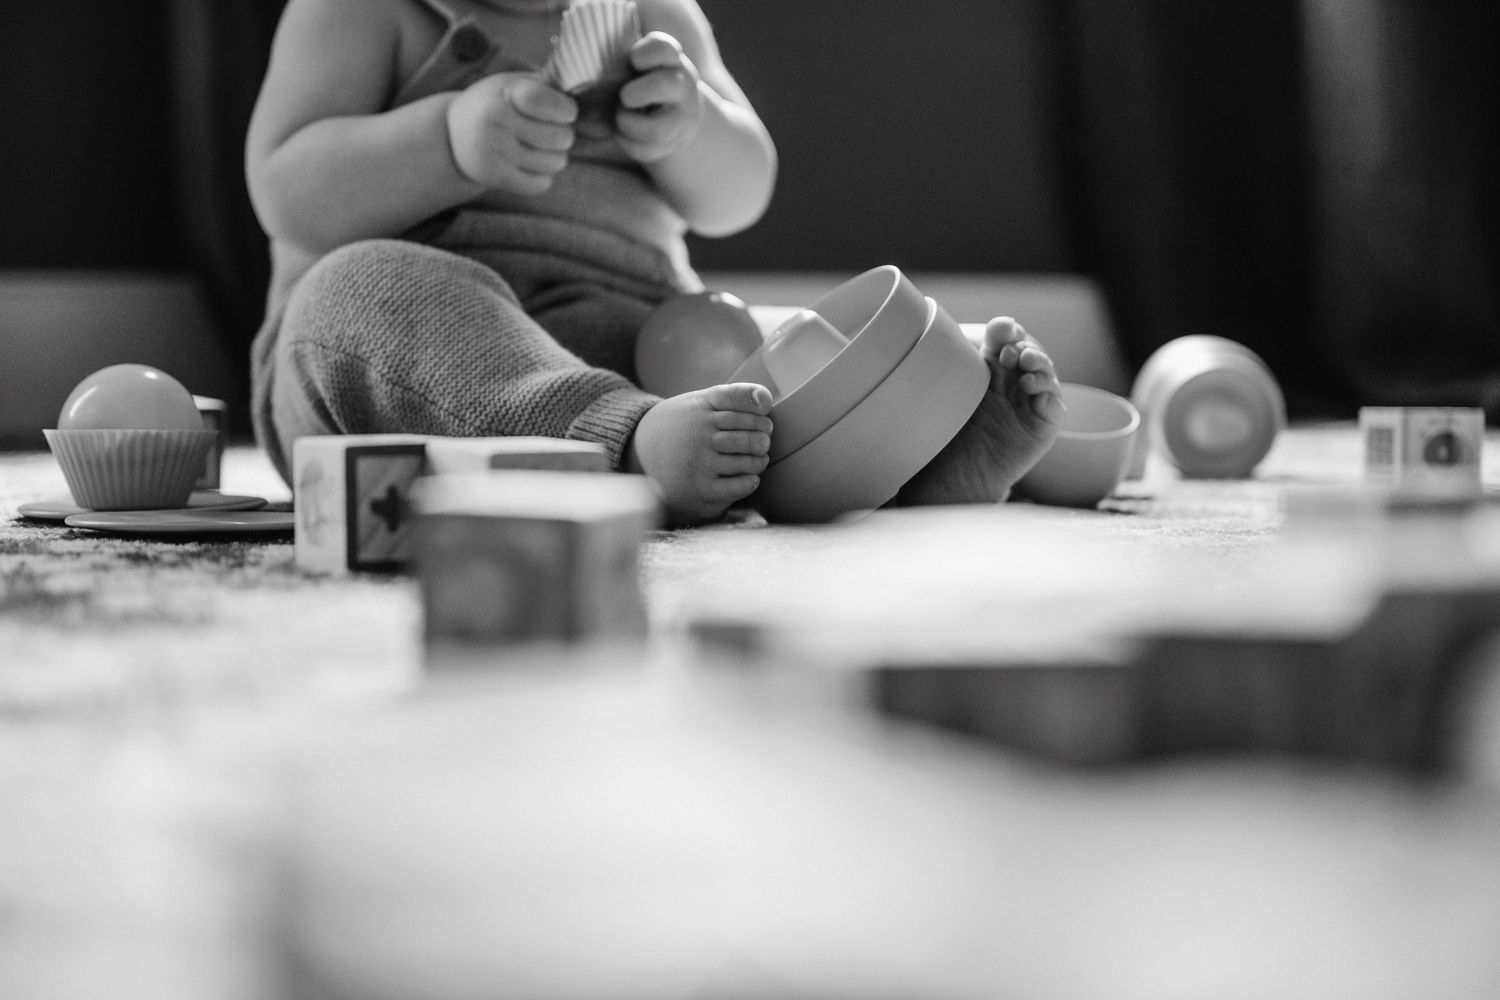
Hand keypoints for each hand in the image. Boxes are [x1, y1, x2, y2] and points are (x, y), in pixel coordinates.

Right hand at [445, 73, 576, 193]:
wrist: (452, 133)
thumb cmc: (496, 103)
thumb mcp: (514, 83)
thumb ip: (548, 87)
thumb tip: (591, 97)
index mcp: (505, 94)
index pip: (557, 107)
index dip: (567, 111)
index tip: (563, 111)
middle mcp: (497, 123)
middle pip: (562, 138)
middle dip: (563, 135)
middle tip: (550, 131)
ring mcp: (494, 152)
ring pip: (555, 163)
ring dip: (555, 156)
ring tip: (539, 147)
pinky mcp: (494, 177)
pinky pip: (541, 184)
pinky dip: (543, 175)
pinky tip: (530, 163)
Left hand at [615, 32, 703, 162]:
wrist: (676, 118)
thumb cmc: (644, 83)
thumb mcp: (639, 65)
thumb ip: (619, 60)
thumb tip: (572, 66)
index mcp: (670, 60)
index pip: (664, 49)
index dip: (645, 54)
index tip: (632, 59)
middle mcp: (681, 87)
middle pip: (666, 85)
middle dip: (638, 92)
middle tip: (624, 96)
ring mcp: (680, 118)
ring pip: (658, 129)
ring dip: (628, 123)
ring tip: (620, 116)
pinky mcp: (670, 144)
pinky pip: (645, 150)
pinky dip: (627, 142)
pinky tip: (622, 133)